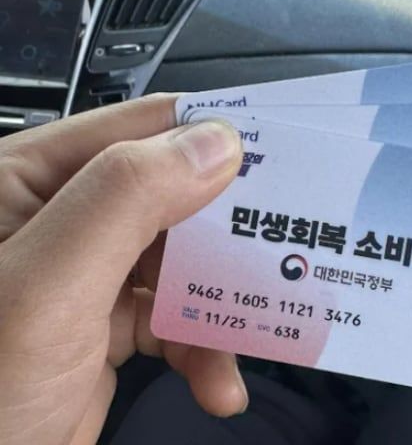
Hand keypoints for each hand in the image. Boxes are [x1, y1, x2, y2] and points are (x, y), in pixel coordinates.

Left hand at [0, 94, 246, 444]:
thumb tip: (216, 144)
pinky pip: (174, 318)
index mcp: (30, 179)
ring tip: (233, 350)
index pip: (140, 130)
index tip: (279, 156)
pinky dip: (201, 350)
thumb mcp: (48, 287)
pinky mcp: (106, 323)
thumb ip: (127, 200)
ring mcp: (87, 272)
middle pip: (173, 199)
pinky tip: (213, 382)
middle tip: (273, 255)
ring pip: (182, 265)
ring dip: (216, 311)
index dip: (212, 136)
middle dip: (224, 239)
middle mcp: (62, 217)